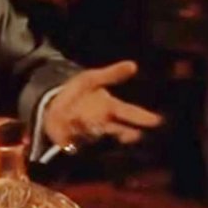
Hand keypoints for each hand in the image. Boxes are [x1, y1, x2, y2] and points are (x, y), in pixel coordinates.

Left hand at [43, 61, 163, 149]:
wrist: (50, 101)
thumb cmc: (76, 91)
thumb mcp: (92, 79)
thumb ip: (112, 73)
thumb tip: (134, 65)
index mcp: (109, 107)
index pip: (129, 112)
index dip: (142, 117)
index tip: (156, 120)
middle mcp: (103, 123)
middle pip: (119, 130)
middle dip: (127, 133)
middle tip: (136, 134)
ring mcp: (90, 133)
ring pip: (101, 136)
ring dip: (100, 131)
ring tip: (100, 126)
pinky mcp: (74, 141)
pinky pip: (79, 142)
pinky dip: (77, 137)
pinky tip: (76, 131)